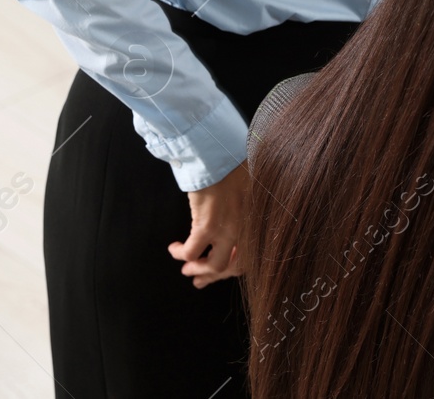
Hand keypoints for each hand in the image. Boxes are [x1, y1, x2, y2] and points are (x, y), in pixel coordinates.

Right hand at [167, 163, 247, 288]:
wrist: (222, 154)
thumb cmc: (237, 166)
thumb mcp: (252, 191)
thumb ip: (248, 210)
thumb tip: (237, 221)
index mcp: (259, 222)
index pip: (252, 256)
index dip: (235, 267)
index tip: (222, 268)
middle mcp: (247, 230)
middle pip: (234, 267)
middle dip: (215, 275)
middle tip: (200, 278)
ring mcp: (228, 230)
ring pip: (213, 266)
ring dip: (197, 269)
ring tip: (186, 268)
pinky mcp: (206, 226)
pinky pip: (190, 252)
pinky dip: (180, 254)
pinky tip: (174, 248)